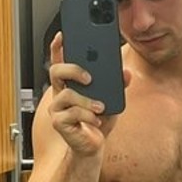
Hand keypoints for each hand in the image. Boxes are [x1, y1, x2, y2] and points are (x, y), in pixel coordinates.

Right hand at [46, 32, 127, 156]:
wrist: (93, 147)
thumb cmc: (99, 121)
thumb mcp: (113, 99)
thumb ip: (118, 85)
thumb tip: (126, 73)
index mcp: (71, 84)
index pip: (60, 60)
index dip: (58, 47)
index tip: (63, 34)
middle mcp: (61, 93)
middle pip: (56, 71)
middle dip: (73, 69)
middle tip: (89, 77)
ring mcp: (58, 108)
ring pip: (67, 94)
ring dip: (87, 100)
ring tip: (101, 107)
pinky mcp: (59, 122)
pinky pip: (72, 113)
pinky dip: (88, 115)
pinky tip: (96, 120)